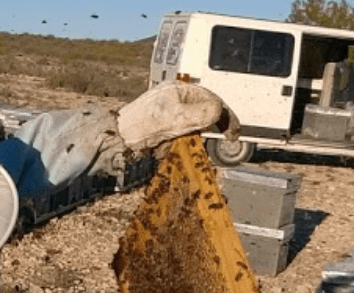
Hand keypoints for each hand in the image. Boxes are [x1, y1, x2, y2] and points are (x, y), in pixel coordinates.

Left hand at [115, 81, 238, 156]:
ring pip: (196, 119)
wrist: (120, 139)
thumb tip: (219, 112)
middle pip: (205, 107)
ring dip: (202, 130)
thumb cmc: (142, 125)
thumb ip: (204, 111)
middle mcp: (175, 98)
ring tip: (201, 139)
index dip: (225, 114)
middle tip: (227, 136)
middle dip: (216, 121)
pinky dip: (191, 136)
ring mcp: (170, 111)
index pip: (212, 98)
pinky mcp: (165, 125)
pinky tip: (187, 142)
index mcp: (179, 89)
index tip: (233, 131)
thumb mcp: (180, 116)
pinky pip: (185, 129)